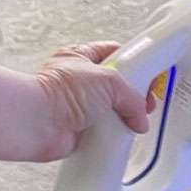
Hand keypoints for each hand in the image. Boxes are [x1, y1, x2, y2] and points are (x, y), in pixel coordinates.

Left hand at [33, 42, 154, 161]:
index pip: (116, 53)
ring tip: (132, 121)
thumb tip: (140, 116)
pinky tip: (119, 136)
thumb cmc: (61, 92)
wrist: (39, 123)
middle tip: (145, 103)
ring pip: (113, 111)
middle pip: (118, 86)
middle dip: (133, 96)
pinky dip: (113, 137)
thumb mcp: (109, 79)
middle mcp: (81, 82)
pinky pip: (105, 133)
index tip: (151, 75)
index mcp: (82, 57)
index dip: (136, 63)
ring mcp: (81, 107)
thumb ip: (131, 95)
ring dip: (124, 118)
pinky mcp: (81, 131)